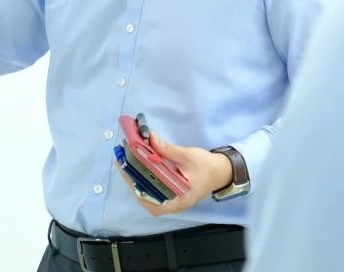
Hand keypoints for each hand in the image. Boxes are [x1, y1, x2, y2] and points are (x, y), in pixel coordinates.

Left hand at [117, 133, 233, 216]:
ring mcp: (171, 199)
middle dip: (132, 180)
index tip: (128, 173)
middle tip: (122, 162)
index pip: (153, 205)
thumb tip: (149, 137)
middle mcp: (173, 204)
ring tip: (125, 161)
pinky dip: (144, 177)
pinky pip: (153, 188)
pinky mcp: (171, 192)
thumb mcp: (188, 156)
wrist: (221, 171)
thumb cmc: (207, 167)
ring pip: (148, 193)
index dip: (138, 190)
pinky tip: (137, 164)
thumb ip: (167, 149)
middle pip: (147, 198)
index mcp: (179, 201)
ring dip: (136, 178)